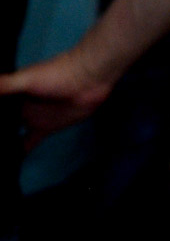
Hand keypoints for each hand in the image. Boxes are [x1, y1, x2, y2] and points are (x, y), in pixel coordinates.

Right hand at [0, 47, 114, 150]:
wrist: (89, 78)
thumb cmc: (56, 74)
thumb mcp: (25, 79)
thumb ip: (1, 86)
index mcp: (10, 93)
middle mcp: (16, 106)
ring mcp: (29, 118)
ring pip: (8, 134)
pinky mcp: (44, 129)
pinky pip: (27, 143)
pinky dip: (17, 152)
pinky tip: (6, 165)